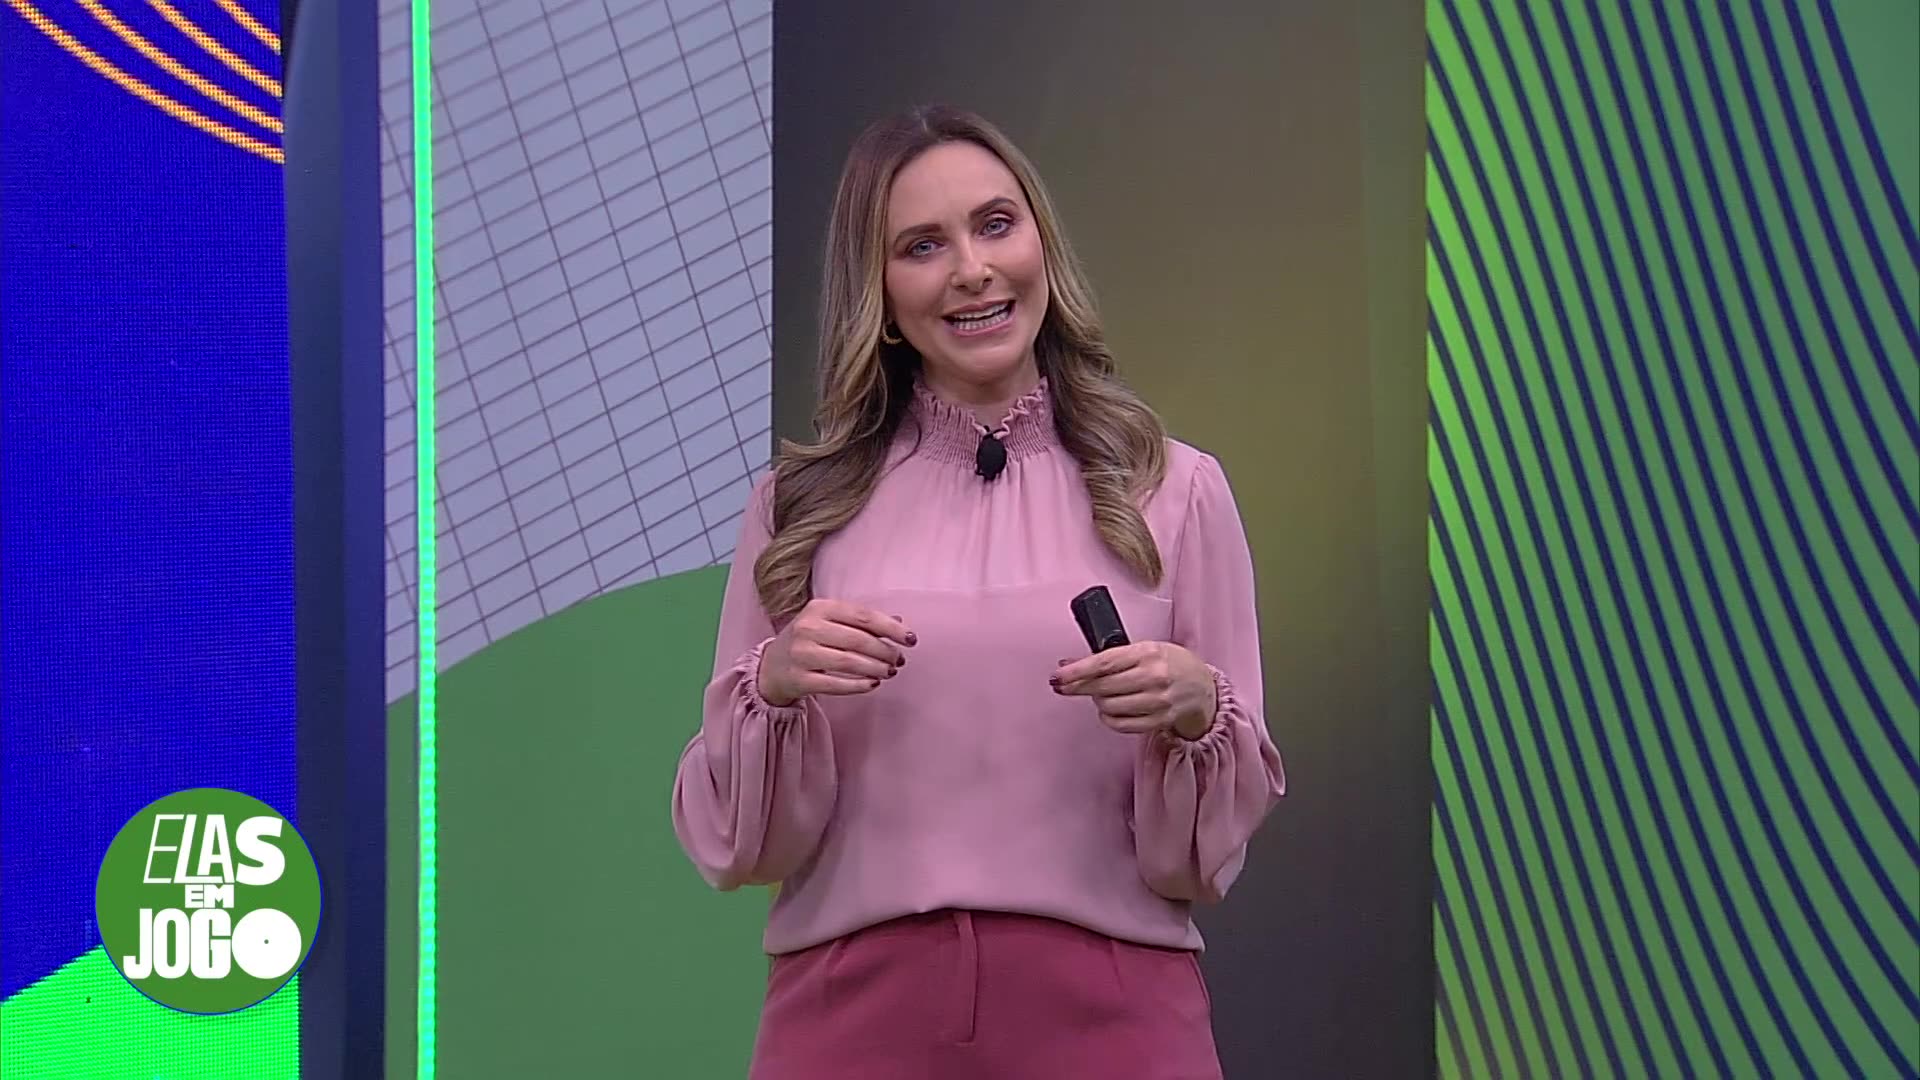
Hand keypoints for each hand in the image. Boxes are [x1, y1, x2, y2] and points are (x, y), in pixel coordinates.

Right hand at [758, 599, 915, 706]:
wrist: (770, 667)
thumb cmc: (808, 641)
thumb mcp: (830, 622)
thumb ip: (862, 621)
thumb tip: (898, 623)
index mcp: (819, 608)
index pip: (863, 616)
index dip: (891, 628)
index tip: (910, 639)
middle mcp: (808, 628)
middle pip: (858, 640)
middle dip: (885, 651)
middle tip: (899, 661)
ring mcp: (802, 654)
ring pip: (849, 662)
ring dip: (875, 669)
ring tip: (889, 672)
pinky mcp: (799, 679)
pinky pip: (835, 684)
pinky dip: (859, 685)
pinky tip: (873, 684)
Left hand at [1051, 642, 1216, 739]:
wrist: (1204, 687)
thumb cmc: (1170, 664)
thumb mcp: (1143, 650)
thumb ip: (1108, 657)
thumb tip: (1067, 664)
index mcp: (1147, 653)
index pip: (1103, 663)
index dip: (1076, 671)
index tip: (1057, 677)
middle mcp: (1154, 676)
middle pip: (1103, 686)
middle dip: (1080, 687)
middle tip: (1070, 685)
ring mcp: (1158, 701)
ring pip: (1109, 707)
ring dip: (1099, 702)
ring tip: (1105, 694)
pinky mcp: (1160, 720)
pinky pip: (1121, 724)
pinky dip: (1109, 718)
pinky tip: (1112, 710)